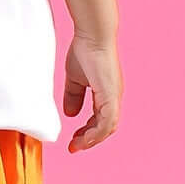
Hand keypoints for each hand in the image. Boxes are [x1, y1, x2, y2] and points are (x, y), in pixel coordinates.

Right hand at [63, 32, 122, 152]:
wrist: (92, 36)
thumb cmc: (85, 51)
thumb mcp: (75, 79)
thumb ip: (73, 96)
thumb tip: (70, 114)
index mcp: (106, 93)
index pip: (100, 120)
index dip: (87, 132)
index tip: (73, 140)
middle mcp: (113, 97)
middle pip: (105, 128)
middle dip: (89, 140)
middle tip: (74, 147)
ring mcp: (114, 97)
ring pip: (108, 127)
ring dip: (92, 139)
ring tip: (77, 145)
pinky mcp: (111, 96)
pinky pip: (107, 121)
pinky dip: (97, 132)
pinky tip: (84, 136)